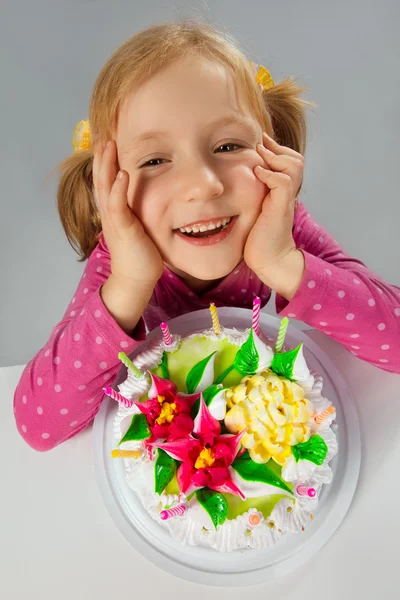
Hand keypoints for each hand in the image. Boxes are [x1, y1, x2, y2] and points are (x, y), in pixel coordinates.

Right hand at [93, 140, 163, 286]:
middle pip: (101, 181)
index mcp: (113, 214)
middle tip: (104, 136)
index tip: (107, 144)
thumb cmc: (139, 256)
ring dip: (106, 166)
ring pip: (106, 189)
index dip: (104, 164)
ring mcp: (115, 222)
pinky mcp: (124, 230)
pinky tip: (122, 174)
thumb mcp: (136, 229)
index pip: (106, 183)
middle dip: (102, 158)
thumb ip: (136, 214)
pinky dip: (119, 189)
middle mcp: (110, 215)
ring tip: (108, 146)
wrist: (135, 280)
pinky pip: (118, 207)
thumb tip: (143, 202)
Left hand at [244, 131, 304, 281]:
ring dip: (276, 157)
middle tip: (260, 145)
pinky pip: (283, 182)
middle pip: (295, 158)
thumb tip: (236, 180)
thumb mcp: (253, 210)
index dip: (275, 149)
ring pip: (293, 165)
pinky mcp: (280, 208)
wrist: (269, 260)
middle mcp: (286, 193)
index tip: (258, 142)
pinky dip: (271, 174)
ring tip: (259, 157)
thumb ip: (252, 193)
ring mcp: (285, 200)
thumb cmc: (257, 239)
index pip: (288, 160)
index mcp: (281, 191)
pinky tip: (257, 173)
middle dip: (278, 149)